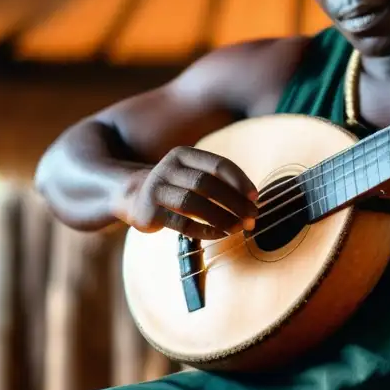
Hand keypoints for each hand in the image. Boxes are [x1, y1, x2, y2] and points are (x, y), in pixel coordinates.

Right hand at [115, 146, 258, 238]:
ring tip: (239, 228)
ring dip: (221, 217)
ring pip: (193, 204)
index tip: (255, 197)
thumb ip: (219, 182)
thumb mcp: (194, 175)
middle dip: (234, 202)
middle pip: (207, 184)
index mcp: (184, 154)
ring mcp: (156, 189)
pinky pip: (181, 223)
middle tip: (252, 217)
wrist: (134, 197)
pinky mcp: (149, 212)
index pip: (218, 164)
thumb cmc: (178, 186)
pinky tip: (220, 235)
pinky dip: (204, 231)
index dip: (239, 180)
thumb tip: (252, 202)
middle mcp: (168, 168)